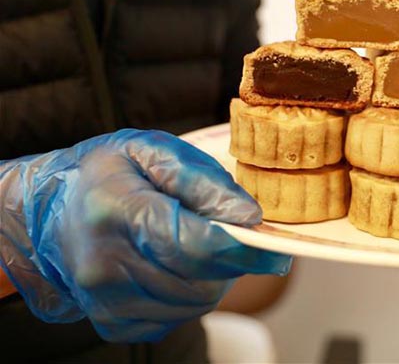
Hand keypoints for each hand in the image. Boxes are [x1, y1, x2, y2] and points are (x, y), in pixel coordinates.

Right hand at [0, 129, 290, 341]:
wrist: (49, 213)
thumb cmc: (107, 173)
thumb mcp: (150, 150)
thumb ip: (201, 178)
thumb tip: (247, 214)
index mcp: (115, 211)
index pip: (192, 244)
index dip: (241, 248)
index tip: (274, 248)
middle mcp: (105, 264)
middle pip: (198, 278)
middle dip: (231, 260)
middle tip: (234, 235)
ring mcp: (106, 300)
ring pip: (194, 302)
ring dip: (214, 277)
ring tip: (199, 245)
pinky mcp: (114, 322)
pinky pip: (177, 318)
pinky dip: (192, 295)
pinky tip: (178, 267)